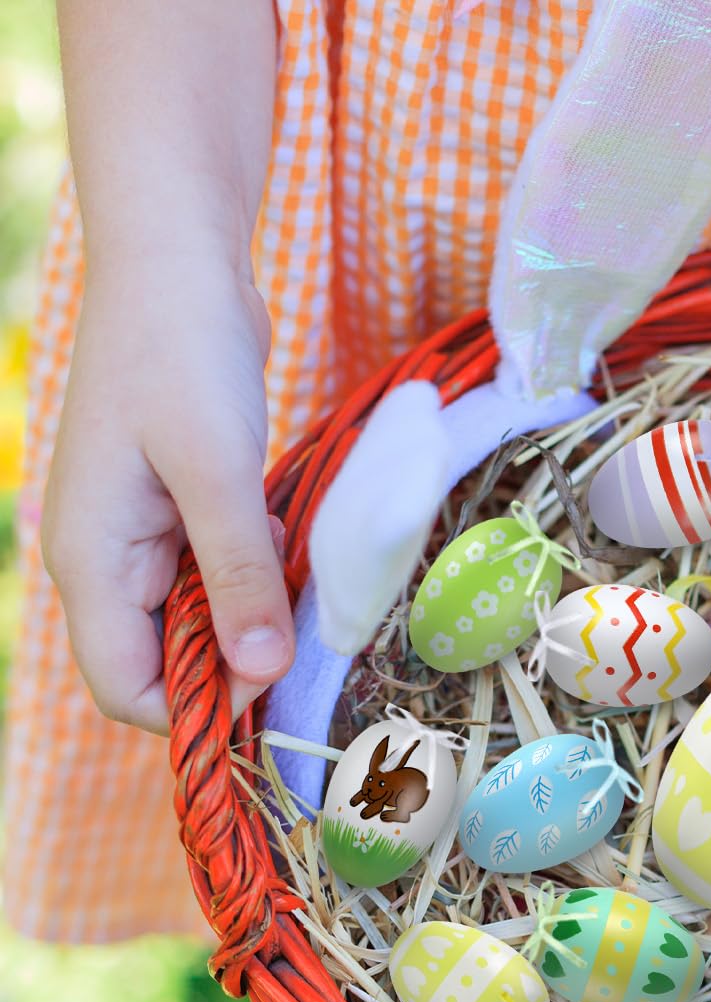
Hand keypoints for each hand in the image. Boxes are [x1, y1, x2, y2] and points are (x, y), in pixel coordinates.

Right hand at [42, 252, 291, 732]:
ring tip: (288, 570)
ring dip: (250, 617)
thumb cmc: (184, 356)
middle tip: (299, 631)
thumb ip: (237, 574)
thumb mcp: (217, 470)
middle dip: (233, 665)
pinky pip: (216, 578)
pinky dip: (254, 575)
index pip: (127, 690)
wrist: (178, 267)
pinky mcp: (177, 516)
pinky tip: (278, 534)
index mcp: (92, 563)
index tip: (273, 678)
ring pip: (197, 624)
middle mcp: (106, 564)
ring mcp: (140, 540)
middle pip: (165, 667)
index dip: (200, 707)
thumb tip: (259, 670)